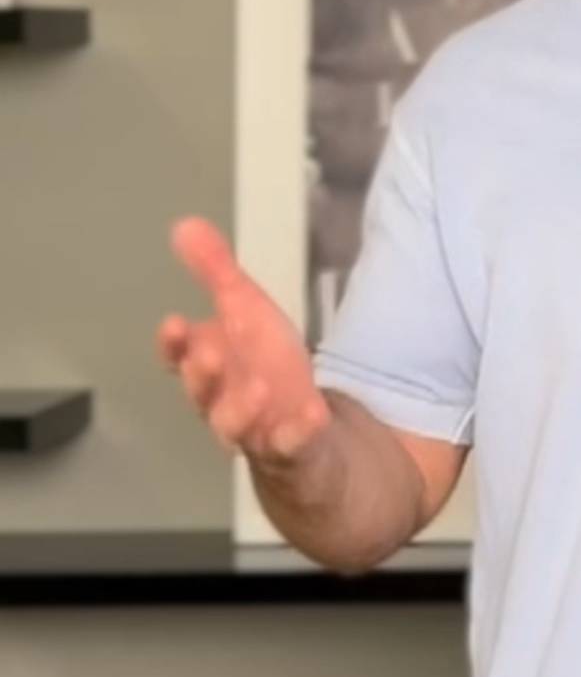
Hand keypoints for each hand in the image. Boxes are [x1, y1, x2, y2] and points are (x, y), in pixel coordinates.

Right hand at [158, 217, 332, 463]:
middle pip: (202, 394)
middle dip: (203, 376)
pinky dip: (298, 434)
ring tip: (258, 388)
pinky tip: (311, 414)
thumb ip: (215, 271)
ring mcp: (255, 431)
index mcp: (208, 366)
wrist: (306, 423)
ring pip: (236, 428)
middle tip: (210, 353)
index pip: (179, 358)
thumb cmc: (266, 363)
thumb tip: (183, 224)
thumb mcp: (245, 309)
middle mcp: (223, 401)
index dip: (174, 345)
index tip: (173, 324)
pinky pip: (291, 448)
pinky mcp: (291, 452)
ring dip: (242, 410)